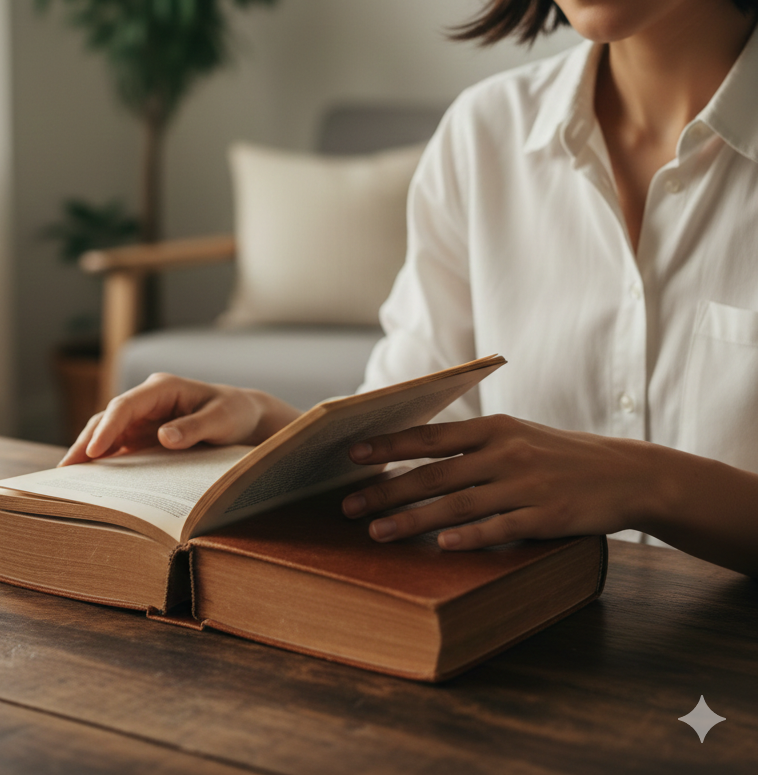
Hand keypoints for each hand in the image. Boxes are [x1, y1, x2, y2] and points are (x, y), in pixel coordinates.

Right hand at [58, 372, 300, 465]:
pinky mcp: (143, 434)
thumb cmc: (234, 413)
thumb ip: (194, 427)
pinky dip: (102, 459)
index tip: (94, 451)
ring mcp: (143, 417)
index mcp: (163, 388)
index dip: (107, 427)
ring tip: (67, 478)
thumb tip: (164, 437)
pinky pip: (118, 445)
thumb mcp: (221, 419)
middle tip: (66, 469)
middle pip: (108, 417)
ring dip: (88, 451)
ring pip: (107, 431)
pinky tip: (89, 479)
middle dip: (86, 441)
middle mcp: (147, 399)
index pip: (125, 405)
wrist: (243, 417)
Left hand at [340, 414, 659, 549]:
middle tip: (349, 506)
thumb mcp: (515, 435)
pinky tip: (440, 546)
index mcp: (493, 428)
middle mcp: (505, 452)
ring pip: (457, 505)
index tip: (352, 454)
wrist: (625, 473)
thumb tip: (414, 451)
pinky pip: (499, 528)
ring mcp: (525, 485)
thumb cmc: (557, 454)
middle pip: (434, 474)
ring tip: (378, 533)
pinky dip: (468, 537)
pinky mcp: (546, 515)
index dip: (389, 445)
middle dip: (386, 490)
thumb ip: (470, 443)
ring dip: (413, 520)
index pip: (429, 436)